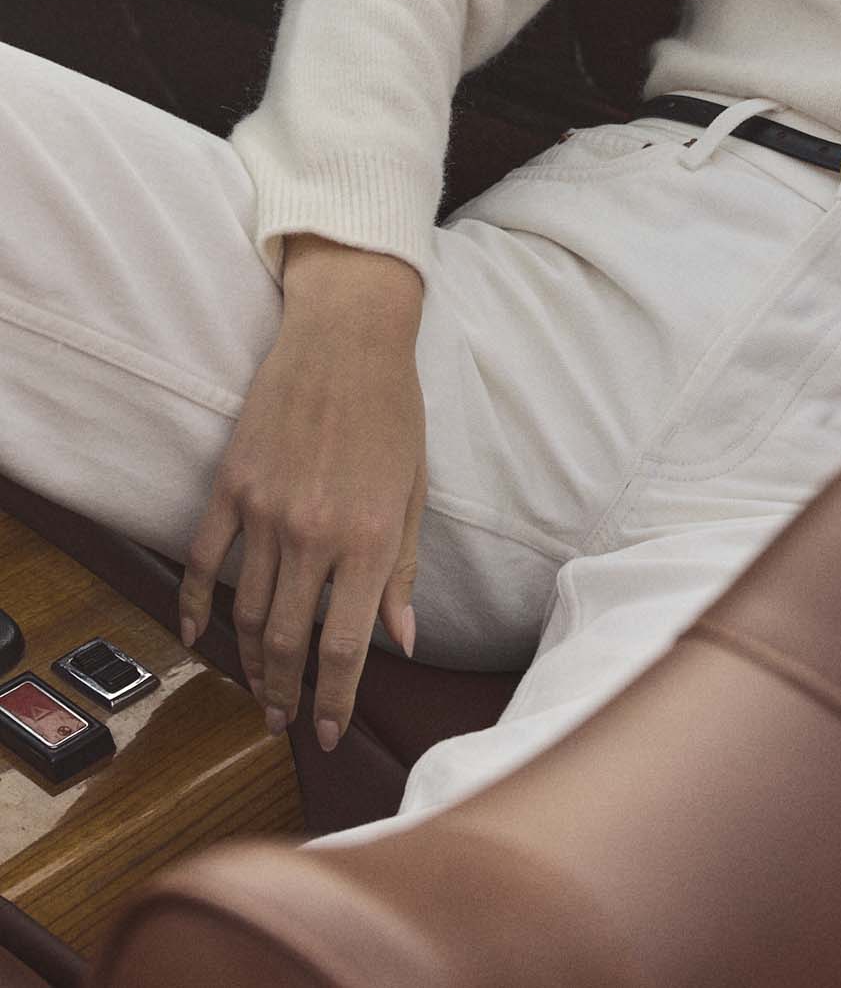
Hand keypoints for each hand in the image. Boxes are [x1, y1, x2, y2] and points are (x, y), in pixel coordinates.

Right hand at [178, 234, 426, 752]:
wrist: (349, 338)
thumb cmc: (395, 411)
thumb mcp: (414, 491)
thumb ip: (403, 572)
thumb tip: (402, 641)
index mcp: (367, 539)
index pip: (343, 648)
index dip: (334, 701)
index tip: (327, 731)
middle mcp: (313, 534)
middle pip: (287, 641)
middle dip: (284, 692)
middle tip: (282, 721)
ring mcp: (265, 511)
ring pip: (245, 611)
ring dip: (249, 660)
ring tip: (256, 688)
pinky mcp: (231, 486)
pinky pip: (204, 561)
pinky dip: (197, 606)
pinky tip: (200, 638)